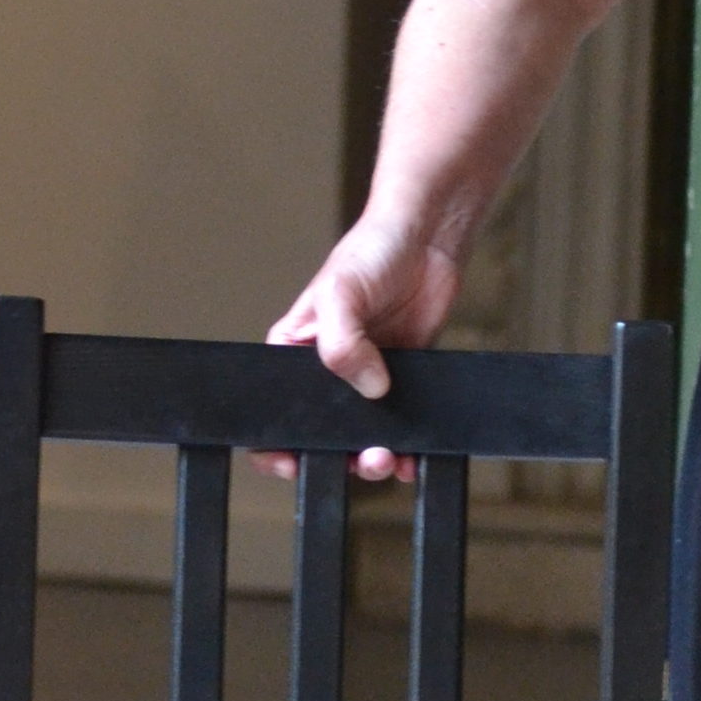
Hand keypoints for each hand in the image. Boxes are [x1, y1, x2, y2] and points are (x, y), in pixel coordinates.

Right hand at [264, 218, 463, 480]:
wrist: (427, 241)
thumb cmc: (371, 252)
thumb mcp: (339, 292)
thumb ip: (342, 344)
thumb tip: (370, 388)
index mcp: (294, 352)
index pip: (273, 408)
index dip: (276, 443)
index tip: (292, 460)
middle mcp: (327, 372)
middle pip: (320, 432)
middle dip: (335, 455)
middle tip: (360, 456)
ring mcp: (366, 380)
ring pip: (360, 438)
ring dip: (371, 458)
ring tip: (386, 458)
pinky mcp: (402, 382)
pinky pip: (399, 427)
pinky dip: (407, 449)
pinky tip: (413, 457)